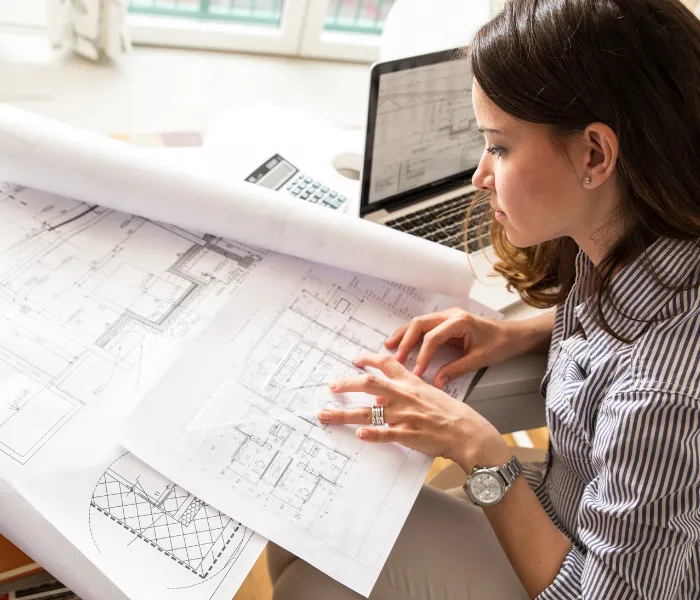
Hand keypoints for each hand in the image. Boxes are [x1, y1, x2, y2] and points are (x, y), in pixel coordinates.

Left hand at [318, 353, 509, 472]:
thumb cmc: (452, 414)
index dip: (368, 359)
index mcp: (412, 384)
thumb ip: (409, 391)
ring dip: (344, 414)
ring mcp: (404, 416)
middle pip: (369, 385)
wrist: (468, 432)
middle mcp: (405, 397)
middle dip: (347, 384)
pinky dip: (372, 434)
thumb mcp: (431, 393)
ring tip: (325, 415)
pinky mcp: (408, 435)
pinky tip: (359, 434)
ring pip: (369, 413)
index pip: (387, 364)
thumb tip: (385, 394)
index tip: (354, 359)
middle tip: (331, 386)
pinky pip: (386, 434)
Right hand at [385, 307, 523, 388]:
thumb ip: (456, 370)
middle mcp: (450, 315)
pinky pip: (424, 326)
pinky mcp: (446, 322)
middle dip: (405, 340)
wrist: (513, 335)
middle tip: (395, 357)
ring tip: (389, 346)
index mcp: (459, 322)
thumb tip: (436, 382)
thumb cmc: (500, 345)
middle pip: (420, 324)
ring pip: (419, 322)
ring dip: (404, 334)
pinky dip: (412, 334)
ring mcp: (447, 316)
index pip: (433, 337)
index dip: (422, 355)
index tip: (416, 371)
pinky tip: (402, 343)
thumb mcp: (479, 360)